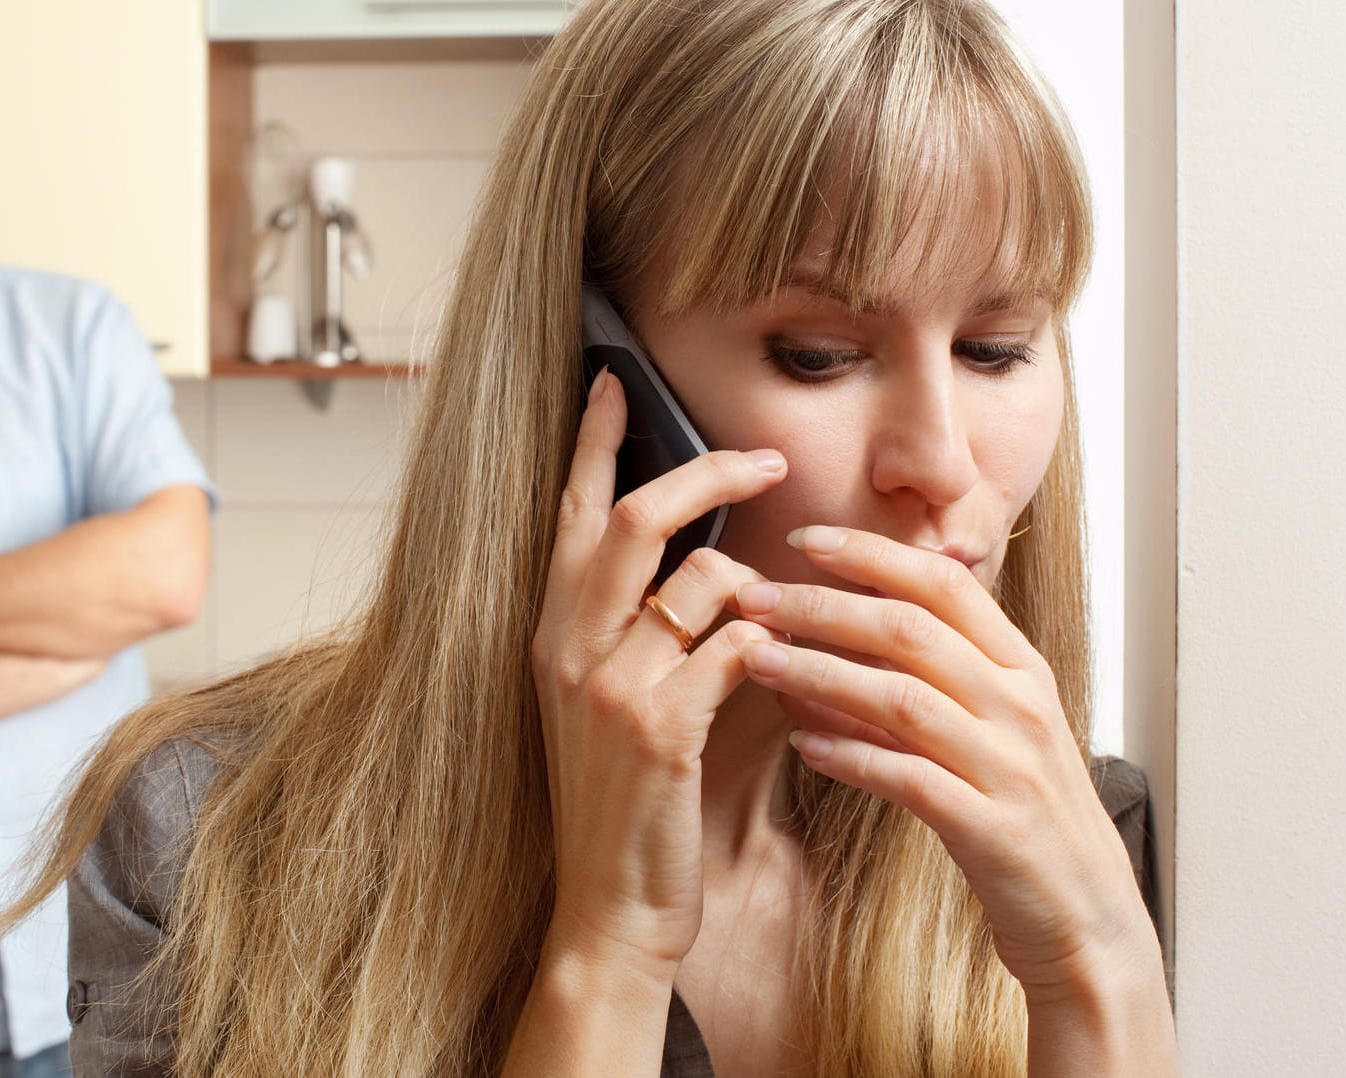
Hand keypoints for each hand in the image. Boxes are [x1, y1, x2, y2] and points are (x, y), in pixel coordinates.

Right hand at [529, 371, 787, 975]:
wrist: (610, 907)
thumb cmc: (626, 805)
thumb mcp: (613, 704)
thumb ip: (651, 632)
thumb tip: (720, 565)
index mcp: (553, 633)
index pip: (571, 513)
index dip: (595, 442)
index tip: (615, 381)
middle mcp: (567, 647)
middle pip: (635, 518)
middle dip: (708, 473)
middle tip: (768, 459)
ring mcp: (609, 686)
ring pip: (699, 579)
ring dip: (760, 582)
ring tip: (793, 607)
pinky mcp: (658, 729)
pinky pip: (733, 647)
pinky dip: (773, 645)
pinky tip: (792, 669)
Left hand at [732, 526, 1158, 998]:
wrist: (1087, 918)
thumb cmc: (1024, 815)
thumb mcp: (995, 729)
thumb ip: (936, 677)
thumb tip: (844, 632)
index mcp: (1021, 669)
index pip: (945, 585)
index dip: (874, 554)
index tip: (805, 536)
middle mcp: (1020, 705)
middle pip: (910, 631)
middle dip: (823, 605)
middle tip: (753, 595)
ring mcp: (1009, 766)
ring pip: (901, 698)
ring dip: (819, 674)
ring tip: (755, 660)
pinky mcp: (991, 828)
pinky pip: (910, 779)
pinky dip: (852, 758)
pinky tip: (803, 746)